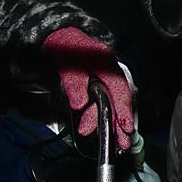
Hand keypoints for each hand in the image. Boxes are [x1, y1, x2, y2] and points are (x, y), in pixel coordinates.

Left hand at [42, 27, 134, 149]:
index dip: (124, 110)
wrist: (56, 38)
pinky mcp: (96, 85)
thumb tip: (80, 104)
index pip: (120, 89)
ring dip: (106, 122)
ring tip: (104, 139)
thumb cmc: (64, 46)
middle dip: (120, 123)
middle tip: (122, 143)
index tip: (125, 127)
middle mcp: (109, 72)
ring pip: (108, 104)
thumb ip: (74, 84)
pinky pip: (100, 103)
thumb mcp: (66, 63)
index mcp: (107, 63)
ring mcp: (103, 79)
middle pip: (118, 100)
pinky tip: (93, 127)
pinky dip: (97, 116)